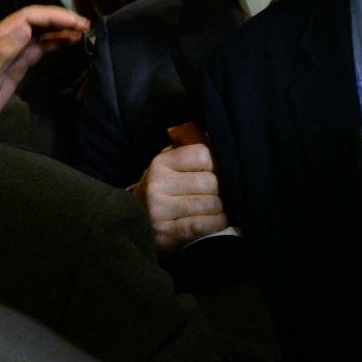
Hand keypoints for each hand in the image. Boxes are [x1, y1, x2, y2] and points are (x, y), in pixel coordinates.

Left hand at [0, 5, 86, 120]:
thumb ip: (3, 52)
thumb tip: (26, 28)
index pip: (28, 17)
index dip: (52, 16)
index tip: (74, 22)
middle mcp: (6, 39)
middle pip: (36, 21)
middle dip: (60, 19)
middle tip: (85, 25)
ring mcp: (13, 51)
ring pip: (40, 32)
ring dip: (60, 29)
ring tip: (82, 31)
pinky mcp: (18, 64)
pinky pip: (40, 47)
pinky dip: (55, 42)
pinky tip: (69, 41)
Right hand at [135, 142, 229, 256]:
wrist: (140, 223)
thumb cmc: (166, 187)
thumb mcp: (172, 160)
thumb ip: (188, 140)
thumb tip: (181, 128)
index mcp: (160, 162)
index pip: (203, 155)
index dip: (218, 164)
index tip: (217, 172)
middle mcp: (157, 184)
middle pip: (211, 182)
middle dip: (221, 190)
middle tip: (220, 194)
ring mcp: (159, 211)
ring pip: (210, 204)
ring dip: (220, 208)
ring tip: (216, 208)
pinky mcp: (165, 234)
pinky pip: (202, 225)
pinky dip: (215, 223)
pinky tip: (216, 221)